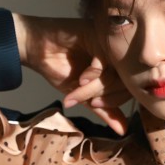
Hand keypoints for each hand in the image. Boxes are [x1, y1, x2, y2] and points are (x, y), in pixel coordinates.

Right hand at [15, 13, 132, 135]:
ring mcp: (107, 43)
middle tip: (89, 101)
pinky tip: (81, 78)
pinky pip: (105, 59)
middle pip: (124, 81)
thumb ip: (104, 110)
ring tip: (79, 87)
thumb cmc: (59, 68)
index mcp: (116, 66)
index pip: (129, 88)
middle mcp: (115, 54)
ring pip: (115, 72)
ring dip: (96, 87)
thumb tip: (123, 131)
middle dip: (104, 96)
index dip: (114, 101)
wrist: (35, 48)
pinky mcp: (97, 34)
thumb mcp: (83, 95)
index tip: (94, 105)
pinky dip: (94, 73)